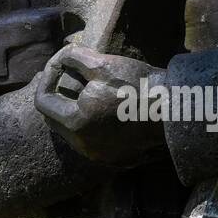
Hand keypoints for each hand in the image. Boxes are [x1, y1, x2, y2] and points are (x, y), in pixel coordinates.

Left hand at [34, 46, 165, 168]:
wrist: (174, 109)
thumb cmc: (137, 85)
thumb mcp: (100, 63)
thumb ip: (72, 58)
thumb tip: (60, 58)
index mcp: (75, 124)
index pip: (43, 102)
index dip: (47, 78)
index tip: (59, 65)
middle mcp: (83, 145)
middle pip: (55, 119)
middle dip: (58, 96)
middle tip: (69, 76)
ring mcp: (100, 155)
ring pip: (73, 131)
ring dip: (74, 111)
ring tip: (88, 90)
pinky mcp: (116, 158)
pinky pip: (91, 140)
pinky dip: (91, 124)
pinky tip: (104, 108)